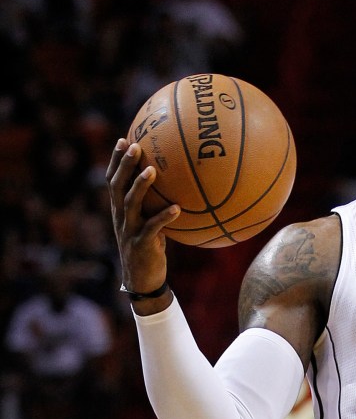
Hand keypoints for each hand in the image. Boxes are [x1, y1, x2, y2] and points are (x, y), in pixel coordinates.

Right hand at [106, 138, 179, 295]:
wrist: (143, 279)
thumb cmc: (150, 246)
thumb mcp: (149, 222)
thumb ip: (155, 204)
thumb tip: (178, 182)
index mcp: (120, 210)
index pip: (113, 180)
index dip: (116, 160)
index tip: (123, 138)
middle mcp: (121, 217)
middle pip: (117, 186)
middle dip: (124, 164)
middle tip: (134, 145)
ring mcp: (129, 230)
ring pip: (130, 204)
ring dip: (140, 186)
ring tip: (152, 170)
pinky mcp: (141, 244)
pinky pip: (153, 228)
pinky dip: (164, 218)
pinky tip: (178, 208)